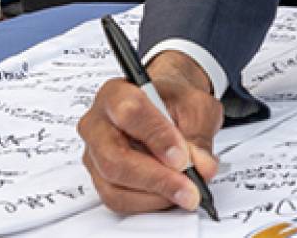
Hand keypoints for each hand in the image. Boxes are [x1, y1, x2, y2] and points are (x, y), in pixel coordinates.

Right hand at [78, 51, 221, 214]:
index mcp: (116, 93)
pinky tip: (170, 195)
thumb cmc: (174, 102)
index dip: (157, 138)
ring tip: (185, 191)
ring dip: (155, 195)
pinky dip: (149, 203)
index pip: (129, 113)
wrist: (167, 108)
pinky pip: (118, 200)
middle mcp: (97, 124)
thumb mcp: (196, 107)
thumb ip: (199, 135)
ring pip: (115, 186)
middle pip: (115, 158)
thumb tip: (201, 167)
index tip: (182, 157)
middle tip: (188, 187)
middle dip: (156, 178)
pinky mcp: (101, 178)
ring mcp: (95, 154)